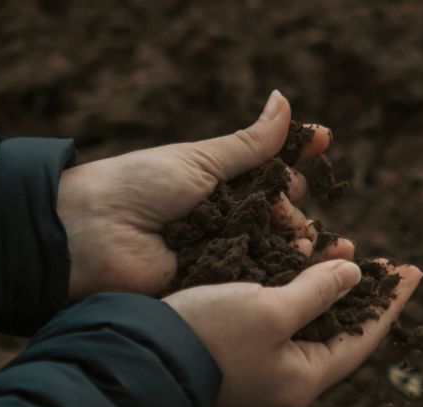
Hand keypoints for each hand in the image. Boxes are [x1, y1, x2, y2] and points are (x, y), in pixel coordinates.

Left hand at [57, 90, 354, 299]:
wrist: (92, 234)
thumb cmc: (138, 185)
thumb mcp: (200, 161)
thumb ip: (249, 144)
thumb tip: (285, 101)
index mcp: (217, 184)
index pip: (267, 173)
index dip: (296, 159)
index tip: (324, 142)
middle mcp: (221, 220)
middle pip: (275, 221)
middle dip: (303, 221)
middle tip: (320, 228)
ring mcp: (217, 256)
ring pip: (269, 256)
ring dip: (301, 255)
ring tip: (331, 254)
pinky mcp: (209, 288)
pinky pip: (249, 285)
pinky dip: (278, 282)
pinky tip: (305, 281)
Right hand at [165, 259, 422, 406]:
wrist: (138, 359)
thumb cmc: (209, 334)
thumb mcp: (270, 308)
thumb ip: (316, 291)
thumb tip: (354, 275)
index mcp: (304, 379)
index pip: (363, 337)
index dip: (390, 302)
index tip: (414, 269)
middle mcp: (286, 383)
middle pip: (339, 334)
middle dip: (361, 295)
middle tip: (386, 263)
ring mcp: (259, 375)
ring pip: (307, 327)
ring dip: (326, 290)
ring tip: (344, 254)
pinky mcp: (233, 360)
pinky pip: (278, 325)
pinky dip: (293, 295)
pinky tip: (293, 271)